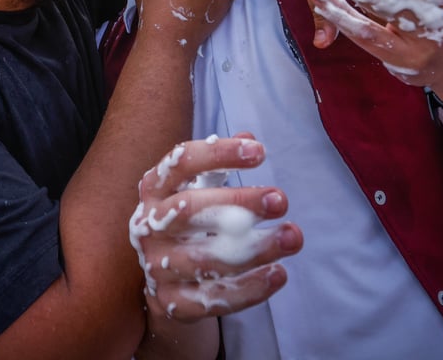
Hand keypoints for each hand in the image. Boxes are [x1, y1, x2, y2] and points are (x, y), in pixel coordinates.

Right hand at [130, 134, 300, 320]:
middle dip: (238, 203)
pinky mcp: (172, 302)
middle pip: (189, 209)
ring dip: (254, 249)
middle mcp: (149, 225)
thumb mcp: (199, 188)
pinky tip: (278, 274)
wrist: (166, 280)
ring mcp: (157, 266)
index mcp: (155, 189)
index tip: (260, 152)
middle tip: (281, 200)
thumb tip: (249, 140)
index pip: (181, 162)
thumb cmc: (189, 222)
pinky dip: (249, 288)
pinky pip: (212, 298)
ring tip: (292, 237)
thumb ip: (221, 166)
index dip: (218, 154)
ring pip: (205, 259)